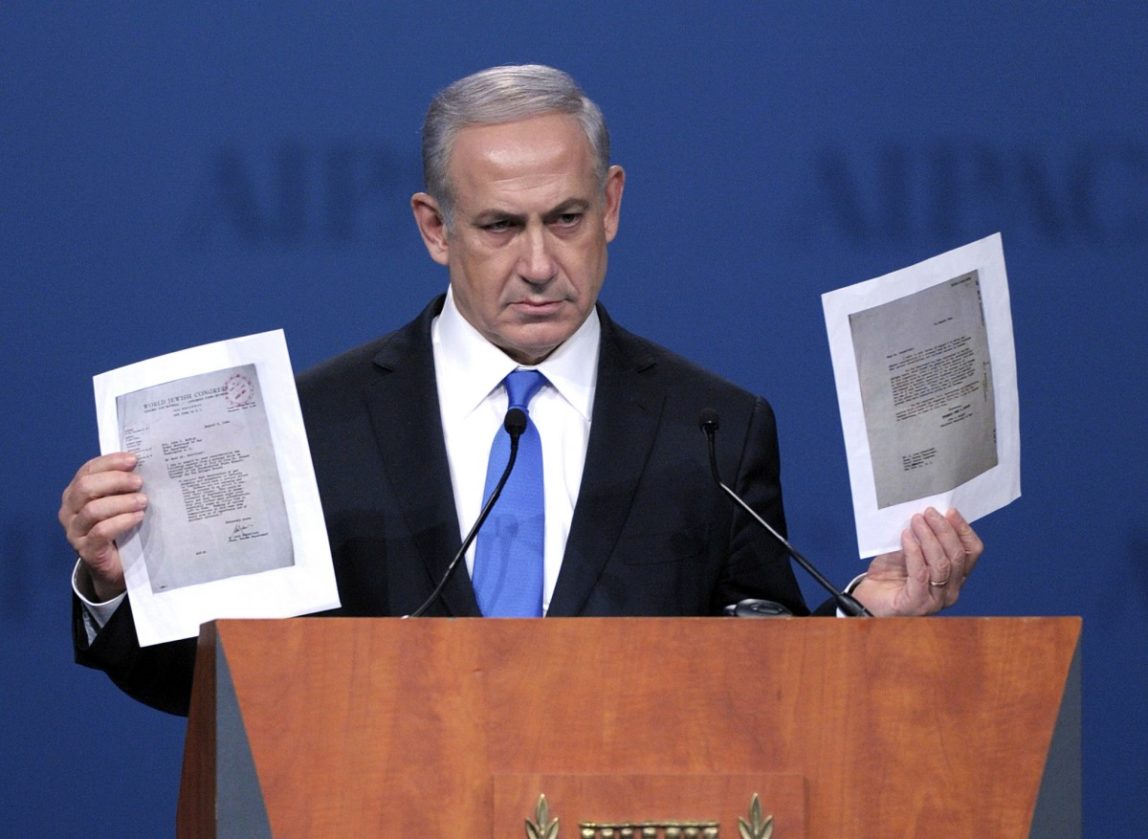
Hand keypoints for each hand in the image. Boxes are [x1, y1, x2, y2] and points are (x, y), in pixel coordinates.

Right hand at [58, 452, 147, 600]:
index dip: (110, 462)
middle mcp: (69, 510)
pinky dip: (121, 521)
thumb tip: (142, 467)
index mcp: (75, 493)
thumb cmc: (120, 528)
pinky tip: (138, 517)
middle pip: (86, 487)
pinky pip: (101, 532)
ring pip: (93, 510)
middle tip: (139, 482)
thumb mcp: (119, 503)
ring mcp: (75, 532)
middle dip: (115, 481)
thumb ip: (123, 487)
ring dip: (121, 502)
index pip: (87, 470)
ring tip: (143, 501)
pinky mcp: (86, 550)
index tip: (133, 460)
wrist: (117, 566)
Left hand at [852, 507, 982, 616]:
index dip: (963, 529)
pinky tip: (906, 536)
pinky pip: (920, 573)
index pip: (971, 551)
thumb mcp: (909, 550)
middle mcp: (951, 591)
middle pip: (958, 556)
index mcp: (955, 577)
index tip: (950, 510)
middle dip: (944, 530)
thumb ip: (922, 537)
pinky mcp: (916, 604)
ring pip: (942, 564)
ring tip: (916, 521)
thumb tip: (927, 513)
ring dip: (929, 538)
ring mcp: (936, 601)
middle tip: (928, 512)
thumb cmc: (889, 574)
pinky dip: (914, 551)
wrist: (867, 598)